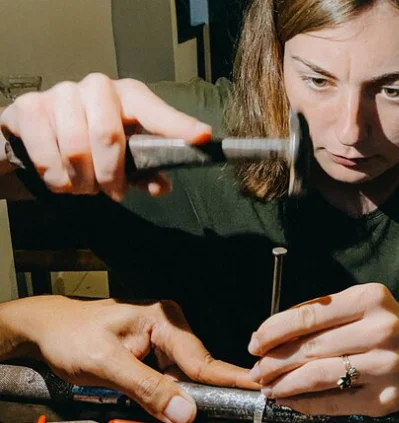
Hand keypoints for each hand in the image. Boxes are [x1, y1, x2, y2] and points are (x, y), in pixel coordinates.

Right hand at [0, 73, 210, 199]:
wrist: (37, 130)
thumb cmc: (93, 143)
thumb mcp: (125, 157)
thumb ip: (146, 172)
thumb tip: (162, 187)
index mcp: (130, 96)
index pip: (156, 111)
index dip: (179, 125)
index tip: (203, 137)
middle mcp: (98, 87)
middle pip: (108, 135)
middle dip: (110, 174)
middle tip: (112, 192)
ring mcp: (62, 94)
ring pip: (75, 147)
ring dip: (82, 181)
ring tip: (85, 187)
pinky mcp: (29, 107)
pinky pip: (45, 152)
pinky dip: (56, 177)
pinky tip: (62, 182)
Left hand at [14, 296, 257, 422]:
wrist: (45, 329)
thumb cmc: (70, 335)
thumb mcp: (106, 363)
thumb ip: (147, 388)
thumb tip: (184, 411)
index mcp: (164, 320)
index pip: (201, 359)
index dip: (226, 380)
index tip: (254, 389)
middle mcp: (168, 328)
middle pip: (192, 373)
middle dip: (188, 399)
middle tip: (185, 421)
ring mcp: (160, 342)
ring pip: (178, 381)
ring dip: (168, 401)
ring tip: (138, 400)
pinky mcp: (151, 355)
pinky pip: (164, 382)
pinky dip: (157, 398)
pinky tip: (140, 398)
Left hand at [247, 283, 398, 416]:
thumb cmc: (389, 325)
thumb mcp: (362, 305)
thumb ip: (322, 314)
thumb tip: (269, 335)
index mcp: (371, 299)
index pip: (308, 314)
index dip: (274, 330)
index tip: (255, 341)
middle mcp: (381, 330)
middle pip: (310, 347)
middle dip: (273, 360)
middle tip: (256, 369)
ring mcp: (386, 367)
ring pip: (318, 376)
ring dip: (284, 384)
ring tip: (267, 386)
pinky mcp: (386, 399)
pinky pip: (333, 402)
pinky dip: (304, 403)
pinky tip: (290, 399)